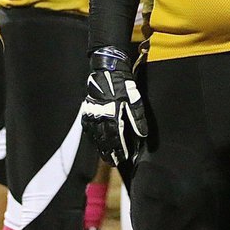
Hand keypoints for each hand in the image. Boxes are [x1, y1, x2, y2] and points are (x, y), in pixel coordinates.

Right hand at [81, 47, 146, 165]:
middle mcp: (100, 116)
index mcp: (112, 114)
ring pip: (95, 135)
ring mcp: (92, 112)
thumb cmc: (123, 83)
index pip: (116, 138)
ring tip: (105, 156)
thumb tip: (142, 135)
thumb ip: (137, 118)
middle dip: (109, 152)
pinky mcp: (88, 107)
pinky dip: (92, 135)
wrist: (108, 68)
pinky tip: (95, 140)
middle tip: (114, 162)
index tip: (124, 158)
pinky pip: (88, 126)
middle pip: (104, 140)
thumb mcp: (134, 99)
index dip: (120, 150)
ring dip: (100, 146)